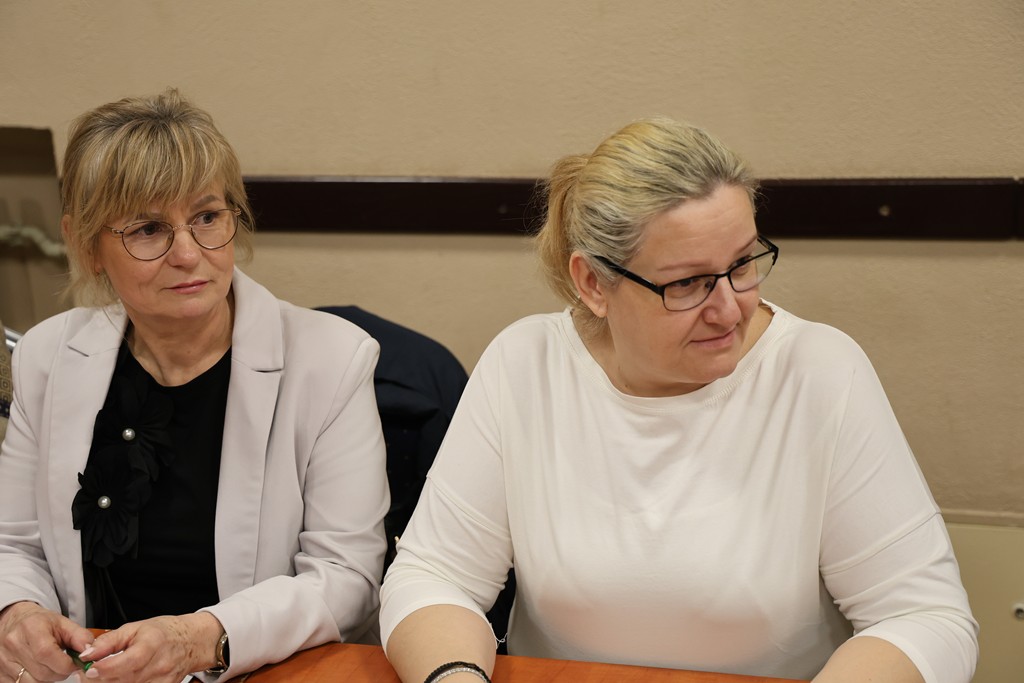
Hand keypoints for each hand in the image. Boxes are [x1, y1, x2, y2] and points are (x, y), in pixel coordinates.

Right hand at [0, 601, 93, 681]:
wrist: (14, 621)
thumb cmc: (40, 623)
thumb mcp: (63, 623)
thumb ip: (80, 636)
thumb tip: (90, 652)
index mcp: (31, 628)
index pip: (48, 654)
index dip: (66, 664)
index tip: (74, 663)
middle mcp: (14, 644)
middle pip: (42, 673)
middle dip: (59, 673)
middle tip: (64, 665)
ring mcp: (4, 660)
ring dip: (46, 679)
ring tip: (50, 666)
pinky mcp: (0, 673)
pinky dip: (34, 681)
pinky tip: (38, 670)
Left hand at [78, 612, 221, 681]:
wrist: (190, 642)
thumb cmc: (164, 632)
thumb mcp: (134, 628)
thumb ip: (108, 641)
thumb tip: (87, 653)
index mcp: (152, 644)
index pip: (128, 662)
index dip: (105, 669)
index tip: (89, 669)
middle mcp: (160, 665)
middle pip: (124, 681)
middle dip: (101, 679)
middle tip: (88, 674)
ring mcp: (162, 681)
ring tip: (104, 676)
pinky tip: (120, 680)